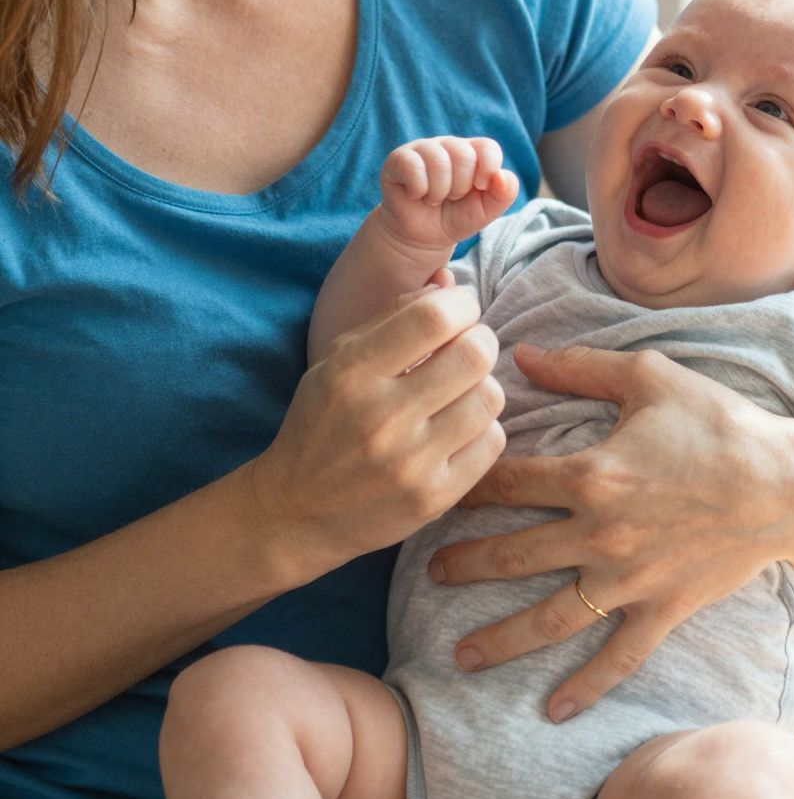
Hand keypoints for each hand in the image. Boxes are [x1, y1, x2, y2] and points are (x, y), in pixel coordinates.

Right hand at [248, 286, 505, 583]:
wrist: (297, 512)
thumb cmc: (321, 424)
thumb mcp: (336, 362)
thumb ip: (391, 318)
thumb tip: (449, 286)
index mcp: (352, 374)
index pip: (434, 318)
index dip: (461, 305)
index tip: (458, 312)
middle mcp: (382, 418)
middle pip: (474, 355)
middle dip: (481, 341)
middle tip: (468, 347)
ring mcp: (411, 463)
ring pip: (490, 398)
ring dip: (482, 386)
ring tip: (460, 391)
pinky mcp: (434, 498)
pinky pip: (491, 443)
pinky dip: (481, 429)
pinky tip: (457, 430)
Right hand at [379, 137, 518, 252]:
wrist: (424, 237)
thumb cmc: (457, 217)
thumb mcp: (487, 210)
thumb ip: (504, 193)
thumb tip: (501, 176)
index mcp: (473, 152)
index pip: (488, 147)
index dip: (487, 171)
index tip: (479, 188)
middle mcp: (448, 145)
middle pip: (464, 155)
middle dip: (461, 187)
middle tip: (452, 197)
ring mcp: (422, 149)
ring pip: (438, 160)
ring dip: (439, 191)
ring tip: (434, 198)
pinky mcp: (398, 159)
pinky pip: (412, 165)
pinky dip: (419, 190)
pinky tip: (417, 195)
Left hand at [426, 342, 793, 722]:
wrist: (788, 483)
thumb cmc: (720, 423)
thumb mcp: (649, 377)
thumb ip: (579, 366)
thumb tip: (518, 352)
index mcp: (593, 474)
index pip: (508, 481)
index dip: (465, 485)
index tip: (433, 490)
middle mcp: (602, 533)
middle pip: (514, 555)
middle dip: (464, 566)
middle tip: (425, 575)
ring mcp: (631, 579)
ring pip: (551, 618)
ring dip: (501, 639)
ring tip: (458, 656)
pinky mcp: (663, 609)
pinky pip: (618, 656)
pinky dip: (586, 687)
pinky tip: (552, 712)